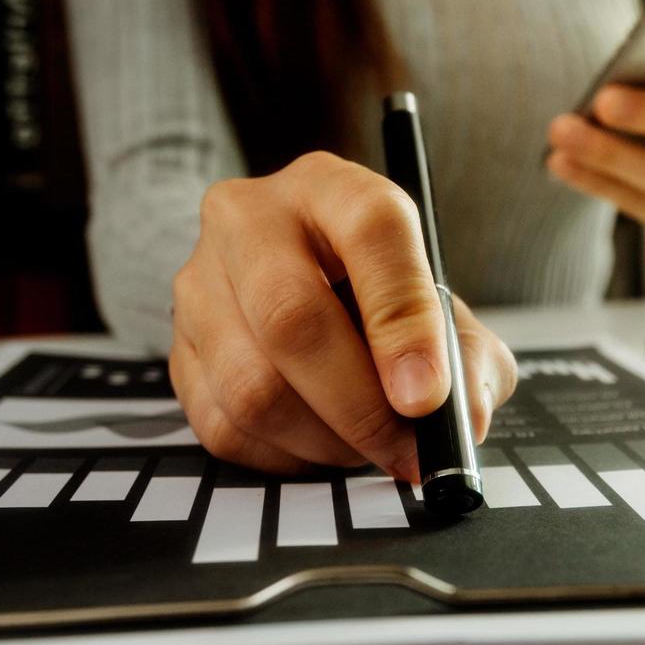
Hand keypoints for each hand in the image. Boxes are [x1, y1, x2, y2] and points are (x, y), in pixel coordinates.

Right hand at [169, 152, 517, 478]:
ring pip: (253, 385)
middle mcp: (252, 219)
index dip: (405, 323)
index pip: (371, 232)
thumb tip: (459, 419)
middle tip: (406, 450)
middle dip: (360, 406)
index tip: (429, 400)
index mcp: (334, 188)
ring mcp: (199, 283)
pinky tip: (321, 443)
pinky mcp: (176, 349)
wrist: (305, 293)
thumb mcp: (445, 314)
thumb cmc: (387, 303)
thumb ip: (468, 359)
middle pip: (291, 317)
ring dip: (325, 440)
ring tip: (368, 444)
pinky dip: (287, 456)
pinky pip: (225, 426)